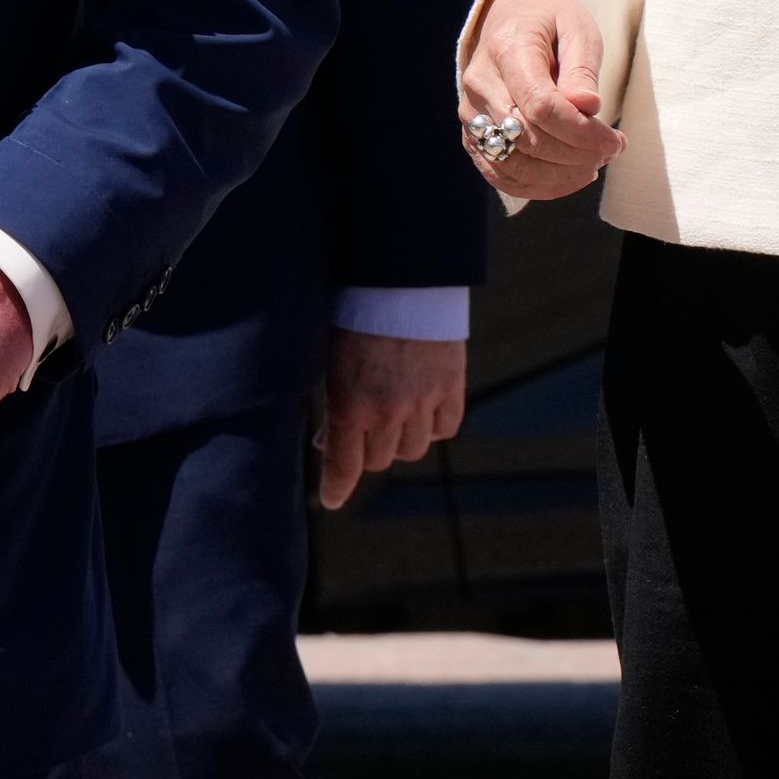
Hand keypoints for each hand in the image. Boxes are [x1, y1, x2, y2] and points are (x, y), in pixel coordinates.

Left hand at [316, 329, 465, 509]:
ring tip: (392, 414)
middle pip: (378, 460)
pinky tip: (423, 408)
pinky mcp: (451, 387)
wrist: (398, 278)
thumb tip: (327, 443)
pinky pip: (445, 428)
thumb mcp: (328, 360)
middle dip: (365, 450)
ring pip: (412, 450)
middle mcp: (387, 412)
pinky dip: (433, 425)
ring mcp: (422, 402)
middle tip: (360, 430)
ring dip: (399, 440)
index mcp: (349, 405)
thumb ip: (332, 402)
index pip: (344, 466)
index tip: (333, 500)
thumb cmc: (352, 314)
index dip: (337, 487)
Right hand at [466, 0, 620, 203]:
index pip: (540, 106)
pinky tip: (569, 177)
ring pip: (512, 164)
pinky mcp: (472, 132)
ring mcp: (470, 111)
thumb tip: (587, 106)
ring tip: (593, 164)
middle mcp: (480, 83)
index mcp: (507, 50)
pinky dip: (536, 186)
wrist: (512, 12)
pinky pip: (499, 174)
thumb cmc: (551, 19)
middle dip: (577, 154)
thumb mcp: (578, 29)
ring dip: (559, 175)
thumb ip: (581, 69)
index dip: (581, 133)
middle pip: (528, 138)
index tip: (615, 140)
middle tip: (612, 149)